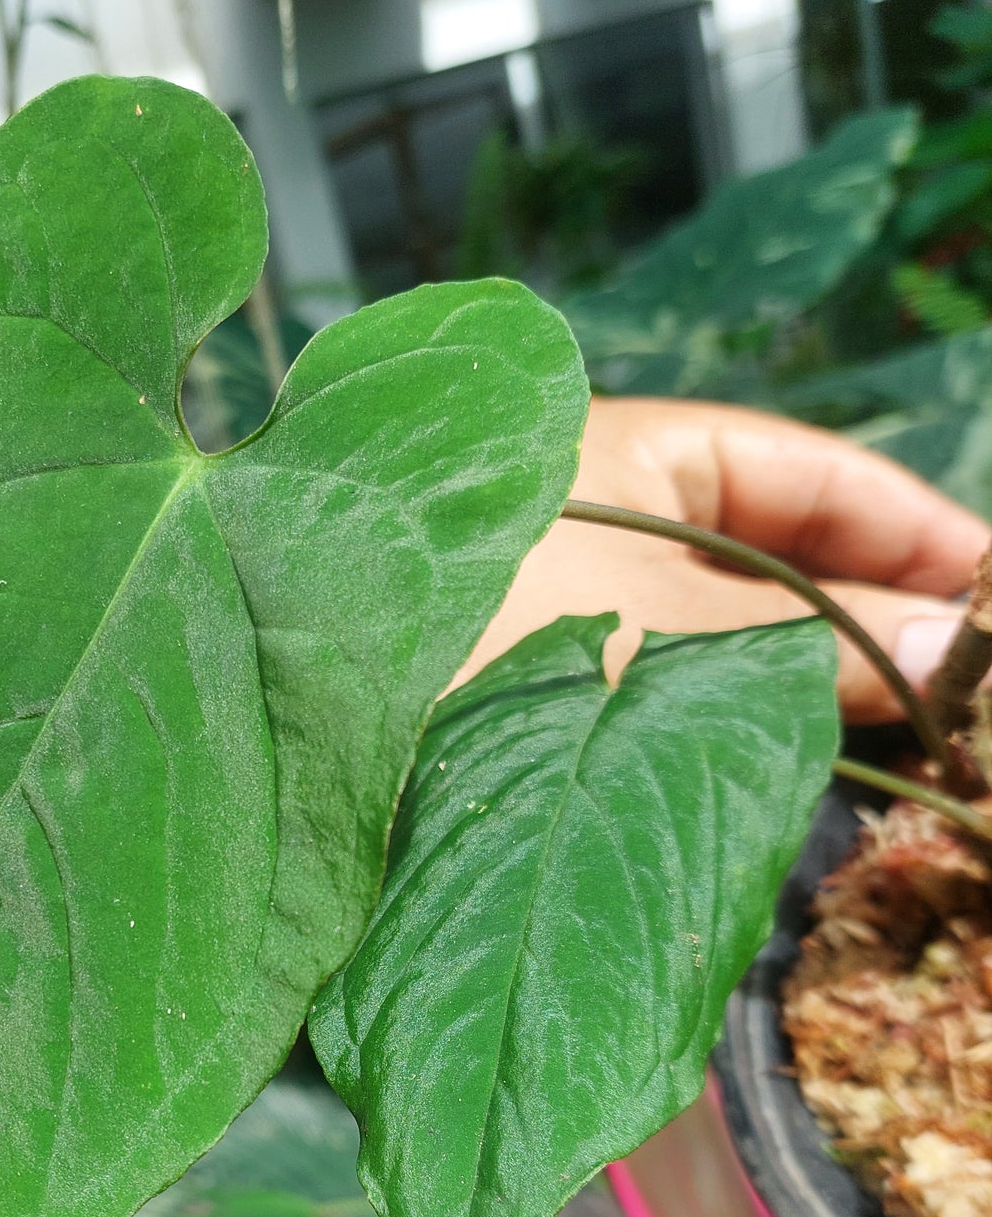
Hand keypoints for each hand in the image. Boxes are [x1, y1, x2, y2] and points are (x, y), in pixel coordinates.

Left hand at [464, 397, 991, 719]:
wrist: (295, 741)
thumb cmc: (468, 646)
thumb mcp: (665, 637)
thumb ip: (813, 646)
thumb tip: (959, 645)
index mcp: (618, 455)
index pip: (799, 469)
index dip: (910, 523)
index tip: (989, 590)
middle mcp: (590, 521)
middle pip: (768, 549)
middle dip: (872, 608)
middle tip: (964, 678)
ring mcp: (561, 607)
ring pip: (718, 629)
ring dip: (808, 677)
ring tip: (912, 725)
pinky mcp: (534, 694)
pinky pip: (663, 691)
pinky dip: (732, 721)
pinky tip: (795, 761)